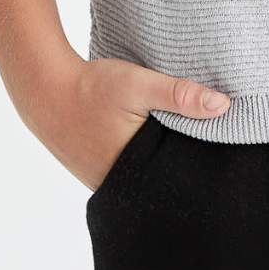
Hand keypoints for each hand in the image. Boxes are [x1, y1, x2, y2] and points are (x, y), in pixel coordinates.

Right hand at [16, 50, 231, 192]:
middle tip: (209, 150)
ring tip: (182, 144)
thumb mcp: (138, 84)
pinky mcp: (97, 171)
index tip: (221, 155)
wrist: (44, 88)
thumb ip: (179, 95)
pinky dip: (142, 158)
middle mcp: (119, 184)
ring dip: (161, 162)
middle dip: (182, 167)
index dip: (199, 168)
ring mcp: (105, 180)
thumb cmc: (91, 87)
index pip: (178, 180)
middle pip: (163, 181)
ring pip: (146, 176)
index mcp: (133, 171)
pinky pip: (129, 171)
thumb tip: (224, 106)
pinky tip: (151, 140)